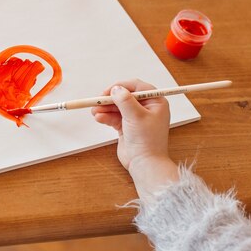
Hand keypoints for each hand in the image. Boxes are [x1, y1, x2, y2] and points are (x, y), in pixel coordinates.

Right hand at [92, 79, 178, 199]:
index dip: (121, 87)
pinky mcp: (127, 126)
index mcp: (155, 102)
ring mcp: (136, 117)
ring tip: (95, 111)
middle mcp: (146, 108)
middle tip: (98, 101)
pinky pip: (114, 117)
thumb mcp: (136, 116)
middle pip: (125, 97)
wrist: (144, 164)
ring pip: (117, 107)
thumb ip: (125, 100)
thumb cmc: (148, 141)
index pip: (137, 87)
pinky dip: (106, 117)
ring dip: (105, 108)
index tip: (109, 91)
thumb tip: (116, 89)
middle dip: (110, 99)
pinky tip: (99, 118)